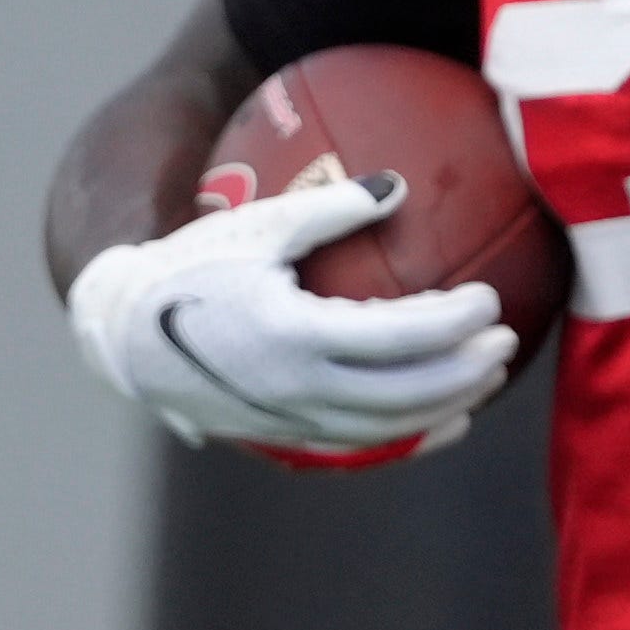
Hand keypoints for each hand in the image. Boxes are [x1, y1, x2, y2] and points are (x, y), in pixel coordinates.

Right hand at [68, 168, 517, 458]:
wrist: (122, 330)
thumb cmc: (193, 264)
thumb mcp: (259, 225)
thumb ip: (330, 207)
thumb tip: (400, 184)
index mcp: (290, 332)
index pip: (397, 336)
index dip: (453, 322)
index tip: (491, 301)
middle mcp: (290, 386)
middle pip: (404, 391)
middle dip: (466, 370)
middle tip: (507, 338)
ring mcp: (284, 418)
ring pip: (386, 427)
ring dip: (446, 405)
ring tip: (489, 376)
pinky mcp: (278, 435)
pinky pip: (357, 445)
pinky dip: (410, 437)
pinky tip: (450, 420)